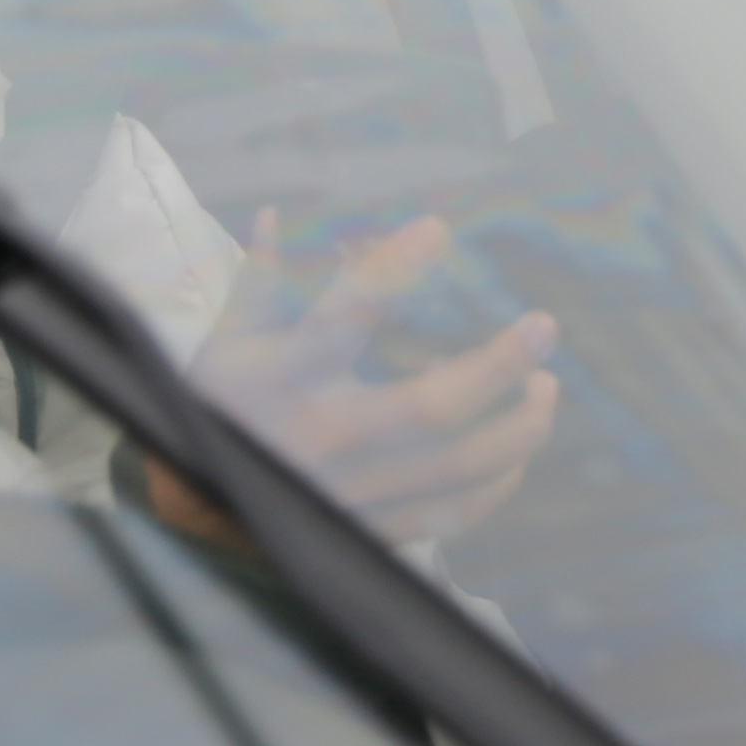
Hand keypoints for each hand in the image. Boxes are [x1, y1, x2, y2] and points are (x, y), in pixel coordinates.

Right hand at [149, 212, 560, 549]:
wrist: (197, 510)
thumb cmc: (219, 408)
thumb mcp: (226, 342)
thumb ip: (258, 281)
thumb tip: (273, 215)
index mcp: (285, 378)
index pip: (341, 319)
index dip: (389, 270)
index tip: (437, 228)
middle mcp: (324, 437)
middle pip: (431, 408)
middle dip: (499, 365)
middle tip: (544, 326)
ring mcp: (356, 491)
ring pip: (462, 467)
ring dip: (520, 426)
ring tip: (547, 386)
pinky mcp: (377, 530)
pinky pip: (458, 513)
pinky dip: (501, 480)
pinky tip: (519, 446)